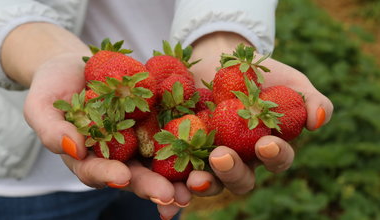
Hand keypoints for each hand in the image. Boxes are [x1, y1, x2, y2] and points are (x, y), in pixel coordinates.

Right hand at [1, 23, 189, 218]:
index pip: (97, 173)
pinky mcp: (156, 121)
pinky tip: (205, 147)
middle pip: (135, 175)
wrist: (77, 65)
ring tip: (195, 185)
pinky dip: (189, 141)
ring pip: (159, 161)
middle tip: (171, 195)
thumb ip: (51, 130)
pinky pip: (174, 131)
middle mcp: (117, 156)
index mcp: (88, 159)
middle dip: (152, 186)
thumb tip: (72, 149)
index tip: (122, 178)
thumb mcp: (42, 106)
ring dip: (178, 175)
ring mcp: (139, 139)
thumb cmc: (53, 86)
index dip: (109, 176)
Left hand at [183, 32, 332, 196]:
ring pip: (209, 180)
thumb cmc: (260, 72)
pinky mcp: (182, 148)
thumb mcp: (290, 81)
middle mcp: (239, 158)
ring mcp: (209, 155)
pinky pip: (177, 169)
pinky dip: (173, 181)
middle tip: (222, 157)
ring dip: (203, 183)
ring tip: (194, 177)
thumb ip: (309, 99)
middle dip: (232, 173)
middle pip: (241, 179)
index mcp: (266, 147)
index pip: (277, 160)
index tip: (267, 144)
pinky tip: (167, 183)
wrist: (220, 58)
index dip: (275, 157)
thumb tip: (319, 120)